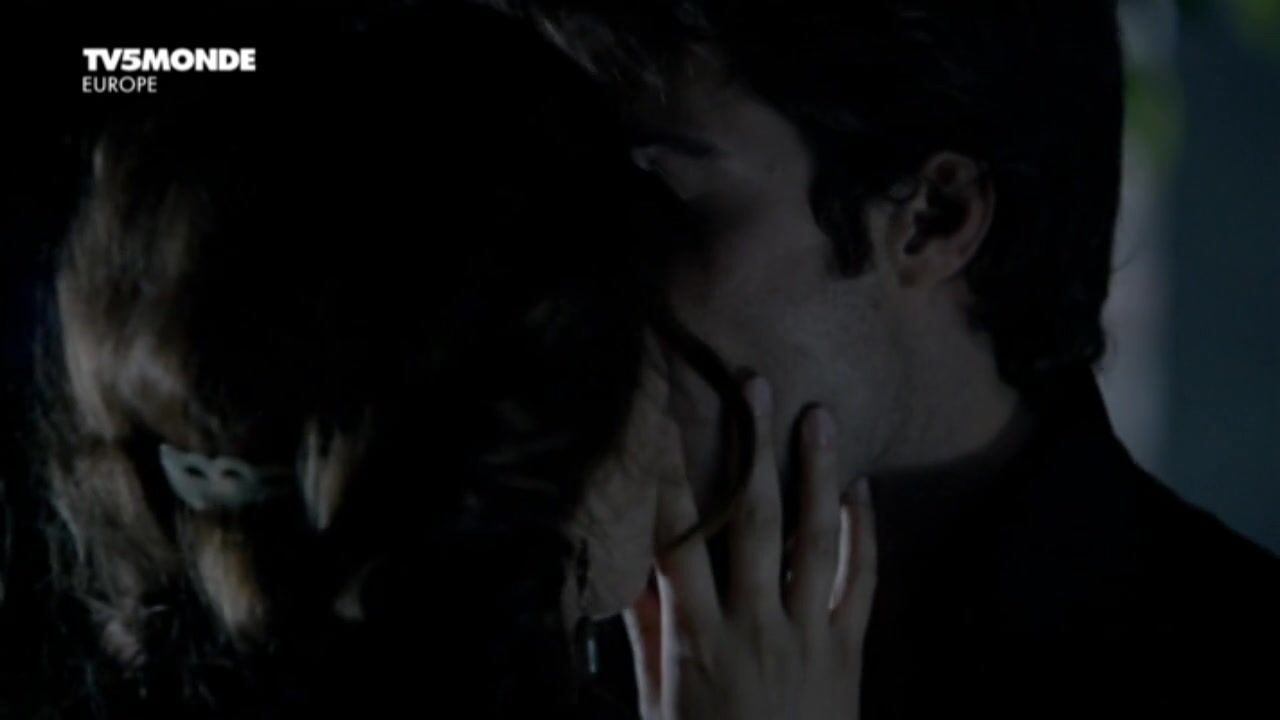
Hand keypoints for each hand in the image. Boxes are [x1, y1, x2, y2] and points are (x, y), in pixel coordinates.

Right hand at [624, 376, 877, 719]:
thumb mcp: (659, 705)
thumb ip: (649, 636)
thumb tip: (632, 572)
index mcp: (698, 638)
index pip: (678, 539)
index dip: (668, 475)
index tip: (661, 420)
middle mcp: (756, 625)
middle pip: (754, 520)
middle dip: (751, 446)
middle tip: (753, 383)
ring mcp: (809, 636)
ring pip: (816, 539)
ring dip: (817, 472)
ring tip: (819, 415)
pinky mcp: (849, 652)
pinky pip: (862, 582)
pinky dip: (863, 533)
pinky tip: (860, 489)